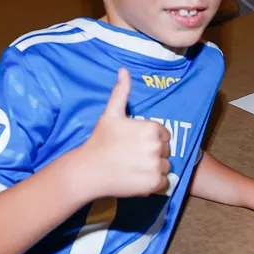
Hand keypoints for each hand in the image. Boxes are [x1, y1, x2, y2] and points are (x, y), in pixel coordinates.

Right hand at [76, 68, 170, 198]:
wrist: (88, 171)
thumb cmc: (100, 141)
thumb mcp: (111, 114)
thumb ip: (121, 91)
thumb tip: (124, 70)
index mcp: (151, 128)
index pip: (164, 135)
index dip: (150, 139)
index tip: (135, 144)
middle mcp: (157, 147)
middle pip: (165, 151)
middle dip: (153, 153)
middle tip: (132, 156)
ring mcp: (156, 166)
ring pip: (165, 166)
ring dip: (154, 168)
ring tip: (134, 167)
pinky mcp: (154, 183)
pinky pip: (164, 182)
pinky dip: (154, 182)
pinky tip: (137, 178)